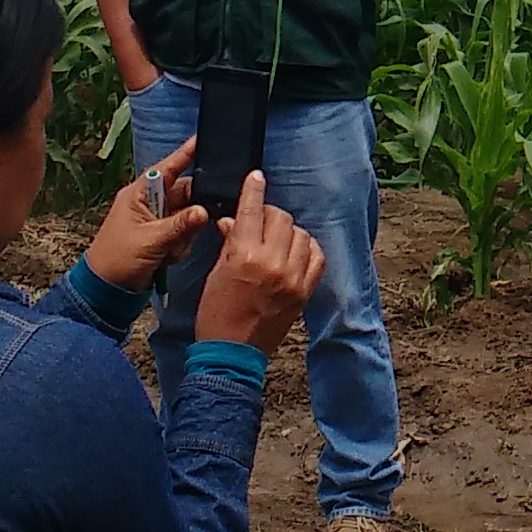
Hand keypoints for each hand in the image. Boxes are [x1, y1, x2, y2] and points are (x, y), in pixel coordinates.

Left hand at [84, 138, 212, 290]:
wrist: (106, 291)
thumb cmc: (118, 259)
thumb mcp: (150, 240)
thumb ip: (180, 225)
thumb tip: (204, 210)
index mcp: (139, 194)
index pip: (167, 168)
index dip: (185, 155)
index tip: (203, 139)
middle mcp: (150, 203)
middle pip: (185, 194)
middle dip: (191, 212)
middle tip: (193, 225)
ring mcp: (157, 221)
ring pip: (189, 217)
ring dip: (184, 236)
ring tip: (168, 251)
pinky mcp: (163, 238)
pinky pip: (185, 234)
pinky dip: (181, 247)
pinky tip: (168, 258)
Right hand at [193, 170, 324, 356]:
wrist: (231, 354)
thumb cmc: (216, 315)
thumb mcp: (215, 274)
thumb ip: (229, 244)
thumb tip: (233, 221)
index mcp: (244, 256)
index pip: (252, 210)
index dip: (254, 189)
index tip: (256, 177)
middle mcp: (272, 263)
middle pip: (281, 218)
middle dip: (268, 214)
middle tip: (258, 222)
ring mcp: (292, 278)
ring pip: (301, 234)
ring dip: (288, 231)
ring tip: (275, 240)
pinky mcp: (304, 292)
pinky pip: (316, 258)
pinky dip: (307, 249)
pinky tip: (296, 252)